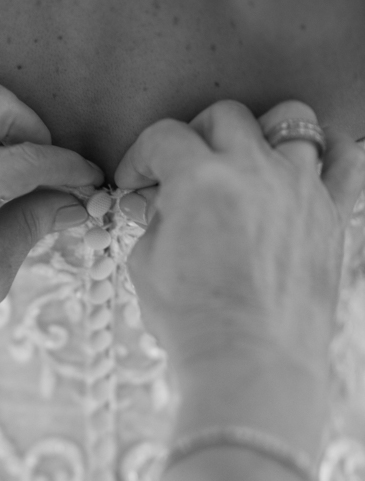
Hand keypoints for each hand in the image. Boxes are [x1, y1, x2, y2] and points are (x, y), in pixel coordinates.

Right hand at [115, 100, 364, 394]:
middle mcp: (253, 171)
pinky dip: (330, 149)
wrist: (250, 363)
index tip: (137, 181)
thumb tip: (165, 207)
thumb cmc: (195, 322)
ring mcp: (300, 188)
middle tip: (185, 169)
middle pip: (224, 116)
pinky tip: (308, 160)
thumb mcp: (147, 266)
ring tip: (247, 159)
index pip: (164, 137)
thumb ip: (155, 221)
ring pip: (289, 120)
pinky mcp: (332, 215)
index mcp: (200, 180)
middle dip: (195, 136)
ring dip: (260, 133)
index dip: (141, 156)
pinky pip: (347, 159)